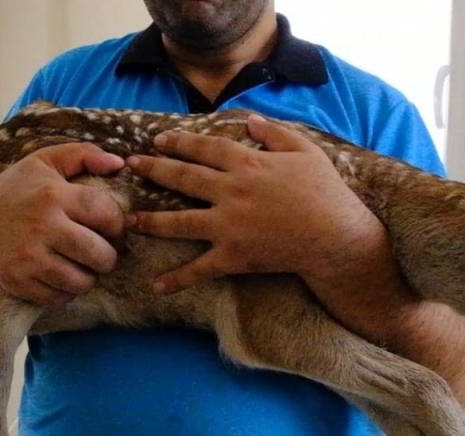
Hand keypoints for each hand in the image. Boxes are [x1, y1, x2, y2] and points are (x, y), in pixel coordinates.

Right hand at [0, 143, 125, 305]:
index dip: (118, 226)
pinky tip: (61, 276)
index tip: (112, 229)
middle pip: (100, 255)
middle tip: (102, 253)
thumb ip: (85, 154)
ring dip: (89, 276)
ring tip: (82, 265)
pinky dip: (67, 291)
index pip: (107, 215)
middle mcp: (42, 227)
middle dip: (108, 257)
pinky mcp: (17, 281)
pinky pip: (60, 297)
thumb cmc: (18, 189)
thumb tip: (120, 163)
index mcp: (54, 195)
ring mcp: (28, 258)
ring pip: (82, 281)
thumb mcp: (46, 161)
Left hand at [126, 115, 384, 293]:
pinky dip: (178, 278)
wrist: (335, 236)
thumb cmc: (325, 192)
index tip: (158, 140)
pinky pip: (200, 268)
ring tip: (129, 221)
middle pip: (183, 178)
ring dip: (151, 221)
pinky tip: (157, 286)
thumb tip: (249, 121)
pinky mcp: (233, 256)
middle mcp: (231, 191)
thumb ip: (275, 134)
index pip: (204, 148)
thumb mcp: (305, 151)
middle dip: (154, 169)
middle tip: (132, 165)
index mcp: (247, 164)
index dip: (179, 142)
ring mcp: (229, 225)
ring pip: (180, 221)